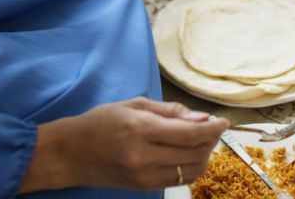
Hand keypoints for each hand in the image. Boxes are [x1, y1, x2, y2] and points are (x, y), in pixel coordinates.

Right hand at [20, 99, 228, 192]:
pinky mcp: (144, 188)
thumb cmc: (100, 122)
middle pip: (196, 153)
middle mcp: (144, 157)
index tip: (224, 121)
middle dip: (211, 140)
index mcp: (141, 130)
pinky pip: (179, 179)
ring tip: (200, 139)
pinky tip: (187, 153)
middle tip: (212, 127)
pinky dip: (191, 166)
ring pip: (192, 169)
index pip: (190, 134)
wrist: (70, 154)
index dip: (213, 129)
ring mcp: (144, 176)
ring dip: (204, 154)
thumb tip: (202, 119)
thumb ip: (170, 112)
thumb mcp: (135, 105)